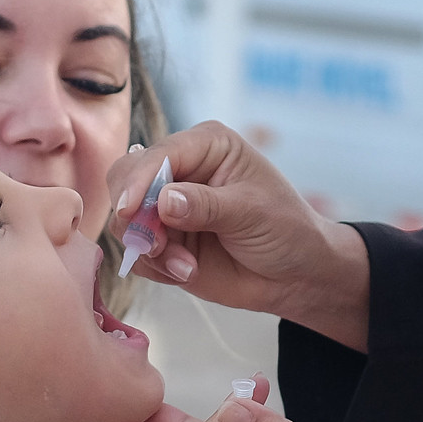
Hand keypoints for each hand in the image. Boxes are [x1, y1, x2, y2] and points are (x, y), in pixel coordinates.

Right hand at [107, 123, 370, 349]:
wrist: (296, 275)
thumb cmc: (286, 229)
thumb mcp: (251, 211)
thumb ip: (206, 205)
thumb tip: (164, 201)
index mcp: (205, 146)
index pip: (157, 155)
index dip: (138, 180)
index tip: (128, 210)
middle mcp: (180, 171)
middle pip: (125, 180)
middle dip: (134, 215)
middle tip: (155, 244)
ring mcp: (167, 208)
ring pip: (125, 221)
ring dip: (148, 247)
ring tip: (184, 266)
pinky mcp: (164, 242)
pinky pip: (137, 253)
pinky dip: (156, 266)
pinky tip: (187, 272)